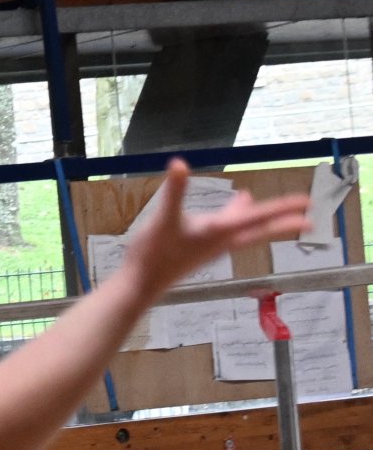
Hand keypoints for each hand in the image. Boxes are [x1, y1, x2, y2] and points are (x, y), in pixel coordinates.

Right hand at [121, 159, 311, 298]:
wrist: (141, 284)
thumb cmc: (155, 254)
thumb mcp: (165, 219)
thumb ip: (174, 192)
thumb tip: (179, 164)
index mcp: (219, 232)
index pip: (258, 217)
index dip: (283, 209)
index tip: (307, 205)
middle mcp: (221, 241)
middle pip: (258, 228)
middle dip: (281, 221)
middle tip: (308, 218)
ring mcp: (210, 246)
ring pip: (239, 228)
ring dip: (253, 216)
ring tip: (251, 199)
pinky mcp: (198, 249)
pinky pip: (222, 231)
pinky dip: (228, 218)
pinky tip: (220, 214)